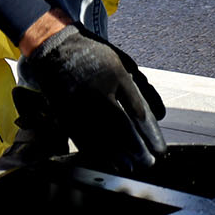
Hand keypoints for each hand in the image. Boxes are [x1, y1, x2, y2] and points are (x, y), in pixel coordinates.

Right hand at [26, 25, 167, 171]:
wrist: (55, 48)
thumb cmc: (93, 57)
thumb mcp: (120, 64)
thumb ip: (138, 88)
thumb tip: (158, 115)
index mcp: (115, 76)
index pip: (136, 111)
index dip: (149, 133)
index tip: (159, 149)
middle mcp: (97, 91)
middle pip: (120, 126)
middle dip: (136, 148)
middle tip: (148, 162)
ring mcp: (79, 103)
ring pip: (100, 135)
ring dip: (118, 154)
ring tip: (130, 167)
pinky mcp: (64, 111)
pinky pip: (81, 136)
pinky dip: (96, 151)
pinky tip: (107, 160)